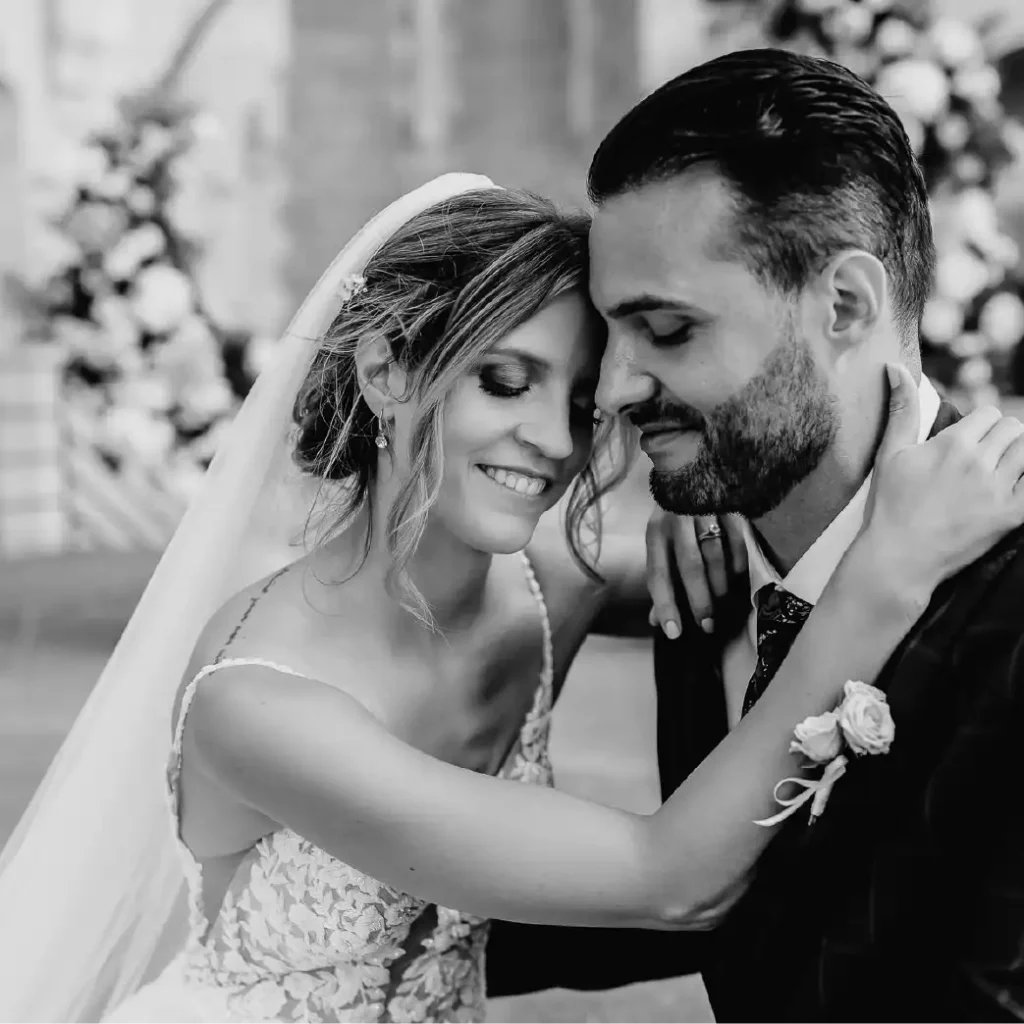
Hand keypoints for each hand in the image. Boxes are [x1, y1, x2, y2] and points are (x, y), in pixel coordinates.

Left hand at [646, 509, 747, 638]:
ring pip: (714, 554)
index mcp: (656, 532)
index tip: (673, 632)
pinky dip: (738, 561)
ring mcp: (704, 511)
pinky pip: (737, 539)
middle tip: (707, 626)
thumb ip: (661, 580)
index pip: (658, 574)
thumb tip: (656, 620)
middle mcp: (677, 521)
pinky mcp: (728, 505)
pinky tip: (738, 576)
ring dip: (719, 584)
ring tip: (722, 602)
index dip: (665, 605)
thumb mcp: (660, 542)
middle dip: (699, 600)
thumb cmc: (673, 516)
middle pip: (689, 566)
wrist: (689, 467)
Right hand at [860, 363, 1023, 602]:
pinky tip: (1012, 485)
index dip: (980, 427)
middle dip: (1002, 440)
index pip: (990, 414)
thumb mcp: (890, 454)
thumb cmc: (890, 504)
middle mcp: (979, 463)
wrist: (899, 557)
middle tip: (984, 461)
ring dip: (1017, 458)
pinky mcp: (1011, 515)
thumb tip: (895, 367)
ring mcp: (998, 490)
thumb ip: (902, 409)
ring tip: (997, 474)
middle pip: (1014, 430)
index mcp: (953, 444)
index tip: (968, 445)